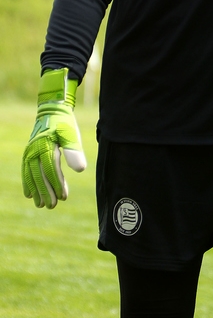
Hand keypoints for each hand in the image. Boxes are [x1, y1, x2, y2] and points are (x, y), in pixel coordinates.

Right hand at [22, 68, 86, 208]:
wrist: (52, 111)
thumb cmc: (65, 124)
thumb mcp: (72, 134)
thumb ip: (74, 151)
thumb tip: (80, 170)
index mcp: (46, 146)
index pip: (51, 170)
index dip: (57, 184)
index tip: (64, 197)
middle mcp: (34, 150)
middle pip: (39, 175)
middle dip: (45, 192)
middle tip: (52, 207)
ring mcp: (29, 152)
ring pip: (31, 175)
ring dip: (36, 191)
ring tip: (41, 205)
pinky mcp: (28, 153)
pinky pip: (26, 171)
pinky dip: (27, 183)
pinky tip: (29, 195)